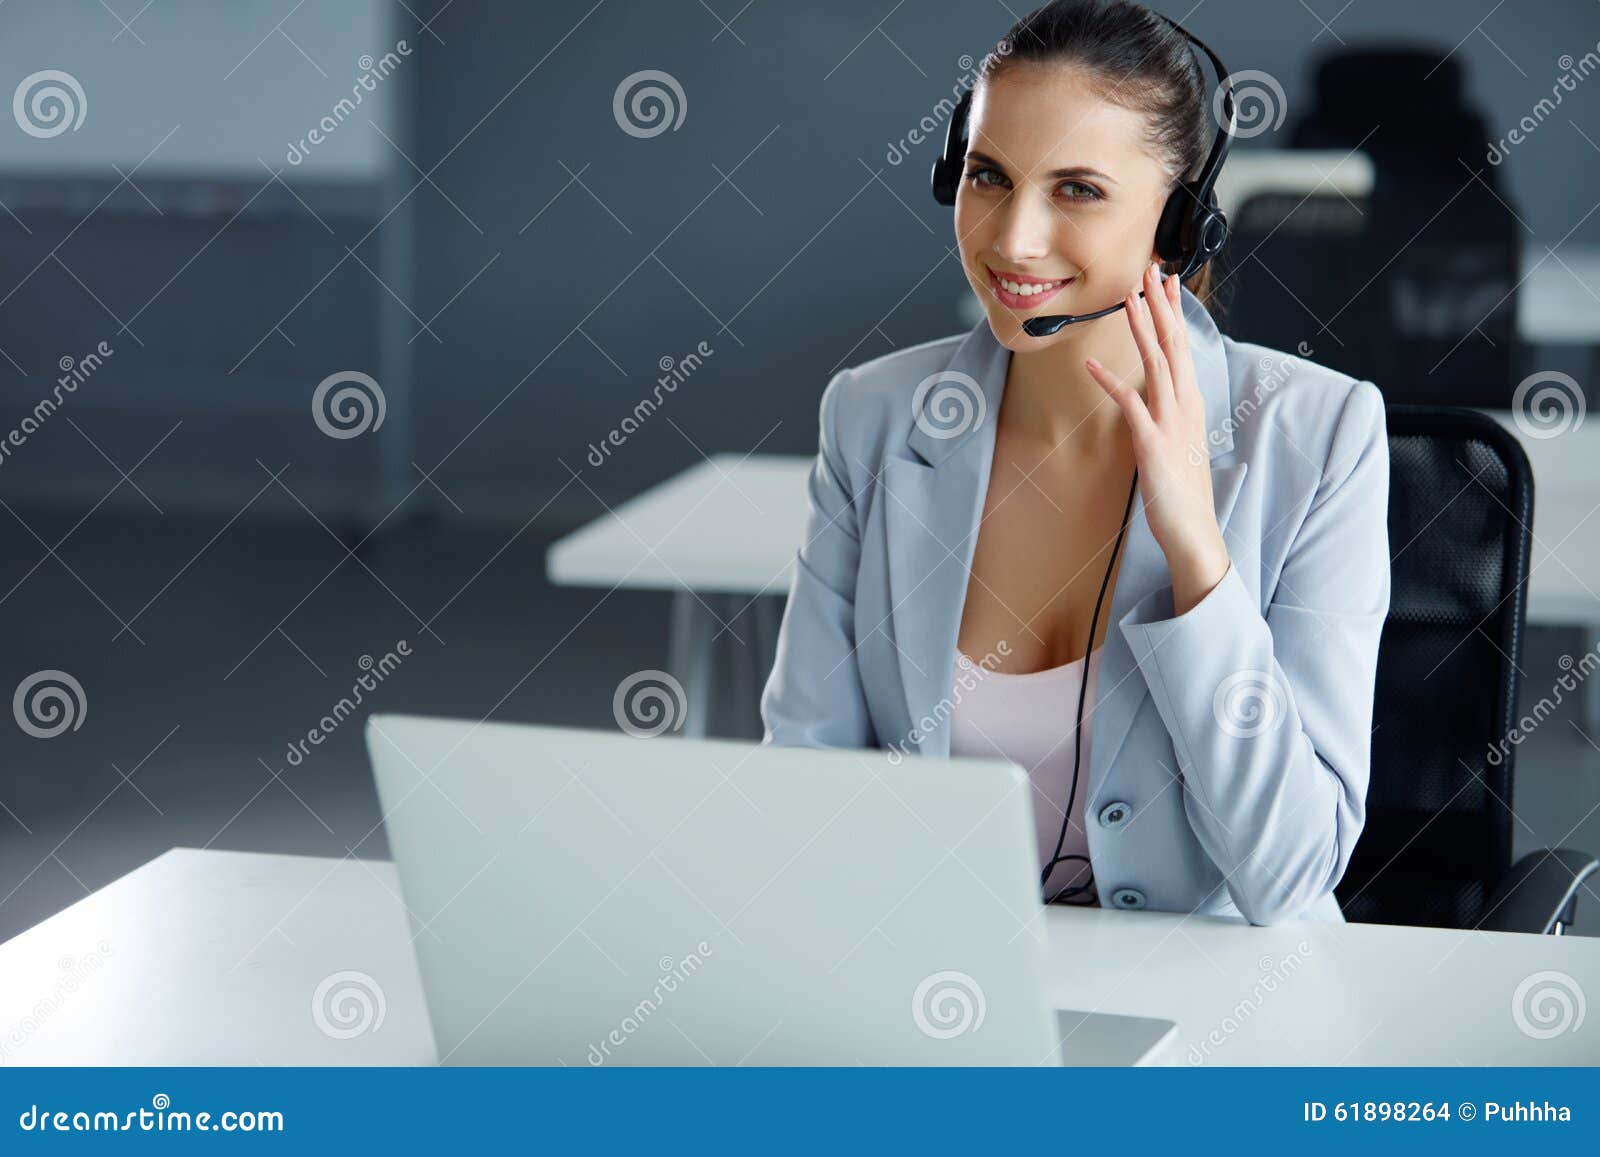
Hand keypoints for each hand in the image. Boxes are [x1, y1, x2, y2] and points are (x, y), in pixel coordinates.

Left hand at [1085, 261, 1229, 609]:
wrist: (1193, 532)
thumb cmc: (1182, 492)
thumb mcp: (1176, 444)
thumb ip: (1167, 416)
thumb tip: (1154, 396)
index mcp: (1191, 404)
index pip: (1183, 347)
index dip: (1173, 313)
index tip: (1166, 282)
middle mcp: (1185, 406)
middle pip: (1174, 345)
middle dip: (1161, 305)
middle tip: (1151, 268)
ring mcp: (1171, 423)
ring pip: (1157, 364)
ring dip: (1141, 328)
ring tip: (1128, 298)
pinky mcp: (1153, 444)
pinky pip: (1129, 405)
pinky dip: (1110, 382)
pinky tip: (1091, 364)